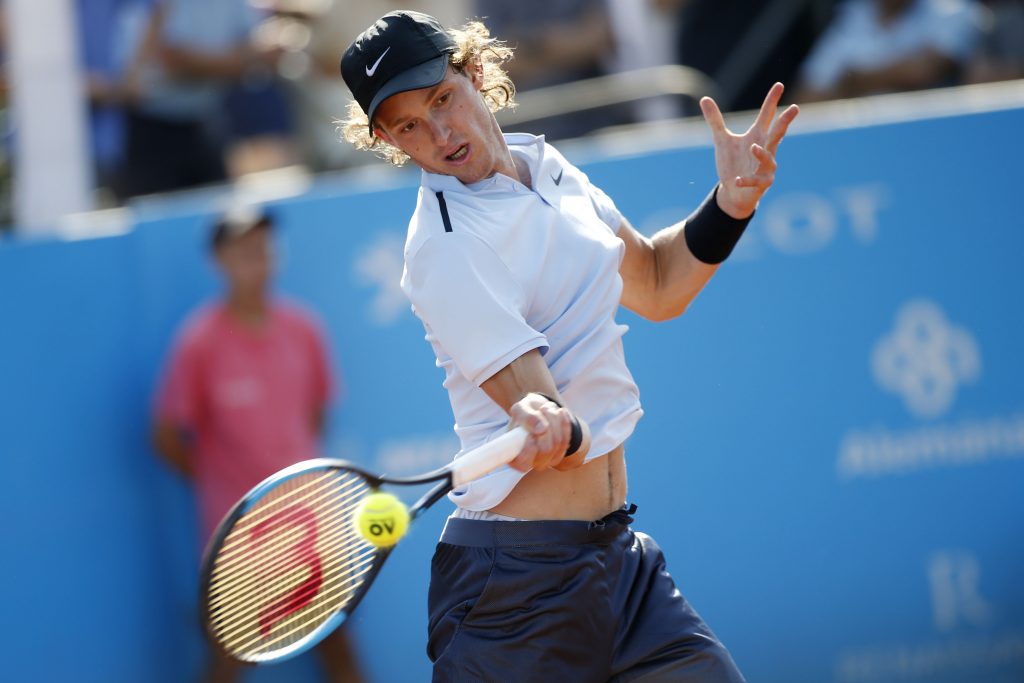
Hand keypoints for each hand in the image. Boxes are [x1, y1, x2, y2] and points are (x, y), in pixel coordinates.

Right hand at [507, 393, 587, 472]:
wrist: (537, 412)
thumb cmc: (524, 413)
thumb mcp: (520, 409)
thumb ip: (527, 418)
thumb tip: (542, 430)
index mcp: (513, 457)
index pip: (522, 463)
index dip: (529, 449)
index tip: (529, 433)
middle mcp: (529, 463)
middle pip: (545, 450)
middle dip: (547, 426)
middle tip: (542, 409)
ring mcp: (545, 461)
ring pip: (557, 442)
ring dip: (555, 421)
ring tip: (547, 408)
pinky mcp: (558, 455)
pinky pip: (566, 440)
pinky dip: (564, 423)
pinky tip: (560, 412)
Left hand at [700, 82, 798, 218]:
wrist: (733, 191)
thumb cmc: (733, 163)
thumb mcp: (722, 140)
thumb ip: (715, 120)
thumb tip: (704, 98)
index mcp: (758, 136)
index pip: (767, 115)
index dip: (772, 100)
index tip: (779, 85)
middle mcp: (766, 149)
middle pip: (777, 133)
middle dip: (785, 121)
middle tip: (794, 108)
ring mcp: (766, 166)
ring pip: (768, 157)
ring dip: (761, 153)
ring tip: (753, 147)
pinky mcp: (762, 183)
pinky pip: (756, 181)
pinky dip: (747, 180)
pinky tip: (737, 179)